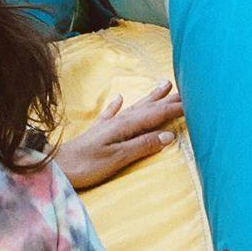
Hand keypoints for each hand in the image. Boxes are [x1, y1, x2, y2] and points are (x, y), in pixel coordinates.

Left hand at [56, 80, 183, 189]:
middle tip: (188, 89)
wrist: (55, 166)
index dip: (175, 108)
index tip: (196, 101)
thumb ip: (142, 145)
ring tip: (164, 84)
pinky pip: (111, 114)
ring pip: (134, 107)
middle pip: (148, 108)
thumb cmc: (85, 165)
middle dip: (168, 99)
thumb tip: (169, 136)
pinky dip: (116, 105)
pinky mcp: (96, 132)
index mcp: (125, 126)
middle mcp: (117, 121)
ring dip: (149, 97)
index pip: (156, 114)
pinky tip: (118, 97)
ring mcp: (106, 125)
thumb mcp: (117, 157)